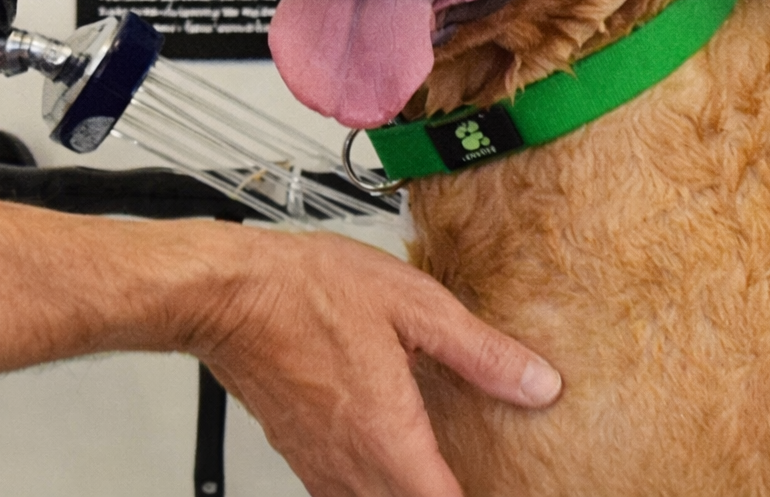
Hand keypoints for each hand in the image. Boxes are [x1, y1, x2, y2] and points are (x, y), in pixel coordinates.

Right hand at [191, 228, 560, 496]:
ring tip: (441, 465)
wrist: (231, 294)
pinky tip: (394, 450)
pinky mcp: (301, 456)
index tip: (508, 484)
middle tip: (478, 470)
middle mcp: (351, 466)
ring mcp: (321, 467)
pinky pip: (346, 492)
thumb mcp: (415, 306)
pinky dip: (378, 485)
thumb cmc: (308, 292)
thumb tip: (537, 384)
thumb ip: (480, 353)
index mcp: (388, 437)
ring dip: (410, 493)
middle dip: (444, 493)